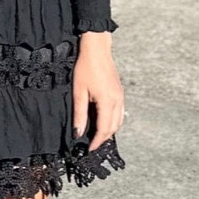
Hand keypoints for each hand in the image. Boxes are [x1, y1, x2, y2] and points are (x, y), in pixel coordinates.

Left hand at [72, 30, 123, 151]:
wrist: (97, 49)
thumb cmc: (86, 67)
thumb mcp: (79, 92)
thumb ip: (79, 114)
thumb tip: (78, 132)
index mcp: (107, 102)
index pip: (104, 129)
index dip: (96, 142)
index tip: (89, 149)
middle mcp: (117, 101)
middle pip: (113, 128)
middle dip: (103, 138)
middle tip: (92, 145)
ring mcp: (120, 96)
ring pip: (119, 121)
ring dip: (109, 131)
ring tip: (97, 136)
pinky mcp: (120, 92)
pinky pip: (119, 113)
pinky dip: (113, 121)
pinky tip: (104, 121)